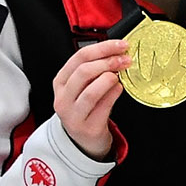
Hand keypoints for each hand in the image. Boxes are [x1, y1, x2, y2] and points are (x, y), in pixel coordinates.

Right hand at [52, 39, 129, 159]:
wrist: (84, 140)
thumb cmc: (86, 108)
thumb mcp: (81, 87)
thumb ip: (93, 70)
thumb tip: (116, 51)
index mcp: (60, 82)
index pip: (78, 57)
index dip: (102, 48)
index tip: (119, 45)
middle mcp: (63, 98)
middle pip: (84, 72)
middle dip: (108, 61)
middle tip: (124, 60)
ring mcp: (74, 115)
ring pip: (91, 91)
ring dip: (109, 78)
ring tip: (120, 74)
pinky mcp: (87, 127)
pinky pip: (103, 107)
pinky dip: (114, 94)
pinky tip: (119, 88)